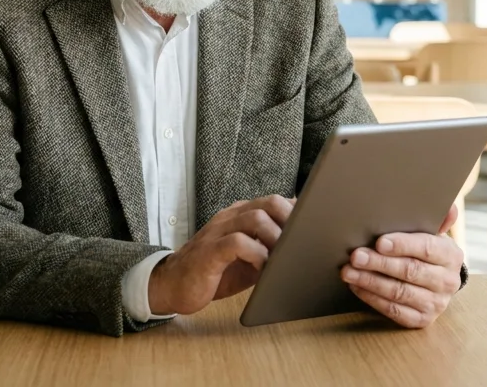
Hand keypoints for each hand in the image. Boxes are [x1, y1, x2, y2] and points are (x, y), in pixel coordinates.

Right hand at [148, 194, 294, 315]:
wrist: (172, 285)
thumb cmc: (214, 273)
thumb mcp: (248, 259)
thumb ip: (269, 249)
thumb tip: (301, 247)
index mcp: (239, 215)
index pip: (273, 201)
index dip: (296, 212)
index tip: (314, 226)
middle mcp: (229, 217)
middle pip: (269, 202)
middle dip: (291, 219)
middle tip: (302, 242)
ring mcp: (218, 231)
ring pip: (255, 218)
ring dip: (276, 237)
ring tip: (285, 257)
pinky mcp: (209, 251)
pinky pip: (237, 242)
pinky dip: (257, 253)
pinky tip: (263, 268)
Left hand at [342, 204, 463, 328]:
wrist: (436, 281)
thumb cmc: (426, 251)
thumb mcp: (433, 233)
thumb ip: (437, 219)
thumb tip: (449, 208)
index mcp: (451, 255)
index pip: (426, 248)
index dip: (402, 245)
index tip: (379, 242)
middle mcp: (447, 281)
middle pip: (410, 271)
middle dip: (379, 263)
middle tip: (356, 256)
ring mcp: (436, 303)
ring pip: (399, 292)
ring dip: (370, 281)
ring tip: (348, 271)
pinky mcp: (422, 319)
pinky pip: (394, 310)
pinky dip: (372, 298)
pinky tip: (356, 286)